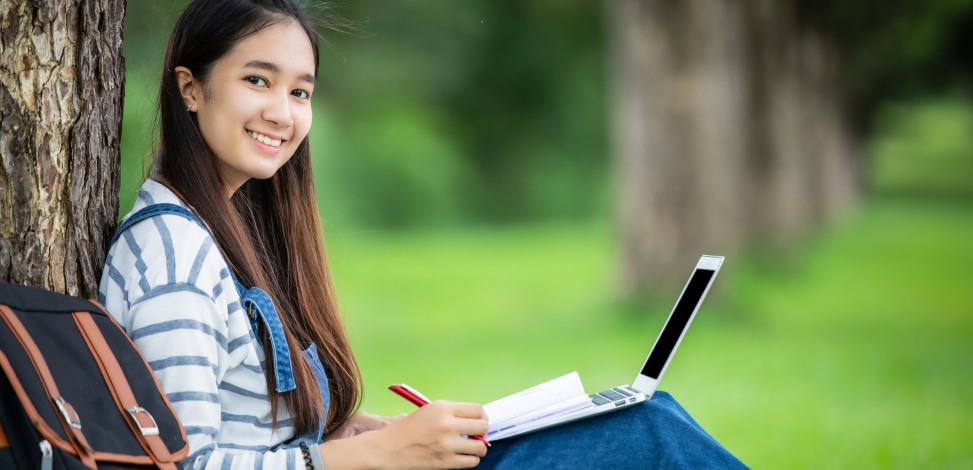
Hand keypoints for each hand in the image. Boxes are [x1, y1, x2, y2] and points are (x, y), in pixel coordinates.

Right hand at [320, 401, 488, 468]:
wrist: (389, 449)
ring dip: (478, 447)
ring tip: (470, 446)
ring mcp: (448, 445)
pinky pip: (472, 461)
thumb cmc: (406, 429)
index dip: (481, 416)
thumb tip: (474, 419)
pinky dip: (470, 459)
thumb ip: (451, 413)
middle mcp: (447, 424)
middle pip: (483, 426)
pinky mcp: (446, 462)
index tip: (479, 420)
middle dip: (482, 430)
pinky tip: (462, 456)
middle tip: (475, 434)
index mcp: (442, 408)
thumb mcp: (428, 411)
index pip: (478, 409)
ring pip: (481, 446)